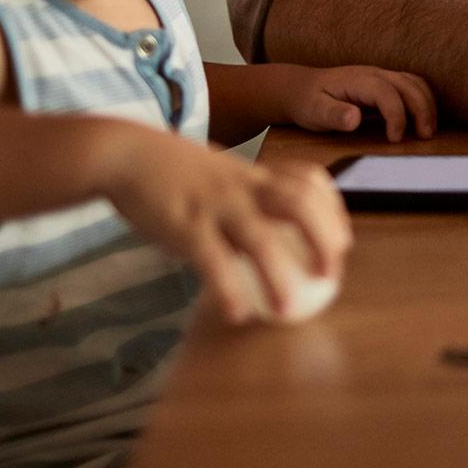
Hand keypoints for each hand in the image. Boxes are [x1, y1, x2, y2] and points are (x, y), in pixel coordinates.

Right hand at [102, 128, 351, 325]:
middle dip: (323, 236)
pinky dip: (227, 287)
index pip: (308, 180)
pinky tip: (237, 313)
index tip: (342, 241)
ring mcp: (215, 203)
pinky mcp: (184, 225)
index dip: (333, 209)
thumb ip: (244, 196)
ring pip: (258, 235)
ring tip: (290, 309)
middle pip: (298, 201)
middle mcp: (242, 185)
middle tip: (332, 273)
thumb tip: (267, 233)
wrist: (125, 155)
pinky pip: (211, 259)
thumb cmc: (172, 171)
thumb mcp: (218, 175)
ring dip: (279, 272)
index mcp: (253, 173)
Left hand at [270, 64, 436, 140]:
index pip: (387, 93)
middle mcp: (374, 73)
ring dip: (426, 103)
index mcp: (359, 80)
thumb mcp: (314, 112)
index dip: (396, 115)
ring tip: (428, 130)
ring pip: (414, 82)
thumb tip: (354, 118)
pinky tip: (423, 118)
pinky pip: (411, 85)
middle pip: (408, 84)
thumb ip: (334, 115)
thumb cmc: (308, 102)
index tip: (395, 140)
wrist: (301, 88)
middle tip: (425, 136)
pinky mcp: (384, 83)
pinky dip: (422, 99)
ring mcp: (381, 76)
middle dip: (422, 109)